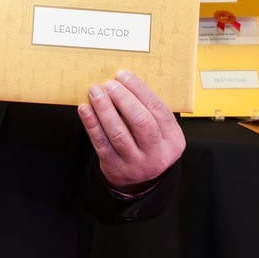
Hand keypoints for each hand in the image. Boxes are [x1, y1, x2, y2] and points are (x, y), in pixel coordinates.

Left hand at [78, 69, 184, 193]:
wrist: (140, 182)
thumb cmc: (147, 146)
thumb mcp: (160, 132)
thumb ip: (149, 111)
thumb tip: (125, 82)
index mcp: (173, 140)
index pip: (158, 110)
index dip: (140, 90)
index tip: (124, 75)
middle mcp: (157, 154)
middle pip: (140, 122)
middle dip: (123, 99)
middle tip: (109, 84)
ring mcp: (136, 164)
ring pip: (118, 133)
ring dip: (104, 109)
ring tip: (95, 92)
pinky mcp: (115, 168)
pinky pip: (101, 143)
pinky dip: (92, 124)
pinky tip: (85, 109)